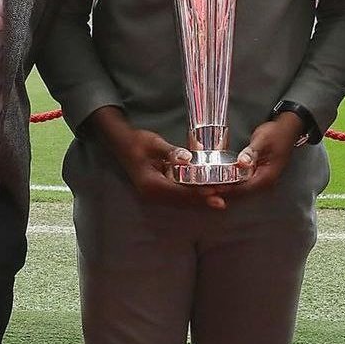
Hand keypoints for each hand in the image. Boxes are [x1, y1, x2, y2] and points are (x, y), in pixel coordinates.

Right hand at [85, 106, 225, 209]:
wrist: (122, 144)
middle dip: (202, 201)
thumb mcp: (154, 143)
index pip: (178, 191)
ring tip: (219, 200)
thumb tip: (187, 158)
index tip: (212, 193)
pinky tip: (206, 194)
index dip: (196, 193)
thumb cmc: (137, 142)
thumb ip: (171, 152)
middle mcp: (152, 194)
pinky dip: (192, 196)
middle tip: (222, 201)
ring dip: (199, 200)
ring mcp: (154, 194)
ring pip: (181, 201)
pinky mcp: (158, 191)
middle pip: (181, 200)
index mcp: (150, 183)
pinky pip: (178, 197)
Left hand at [217, 112, 304, 201]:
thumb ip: (252, 152)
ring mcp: (262, 179)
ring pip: (242, 189)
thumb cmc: (276, 133)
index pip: (244, 188)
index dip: (228, 189)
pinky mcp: (258, 175)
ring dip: (227, 188)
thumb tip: (242, 163)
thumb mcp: (263, 140)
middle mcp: (265, 182)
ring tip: (210, 185)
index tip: (213, 188)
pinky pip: (244, 182)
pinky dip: (232, 182)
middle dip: (225, 191)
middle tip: (206, 188)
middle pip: (242, 192)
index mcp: (267, 176)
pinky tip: (221, 178)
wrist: (288, 128)